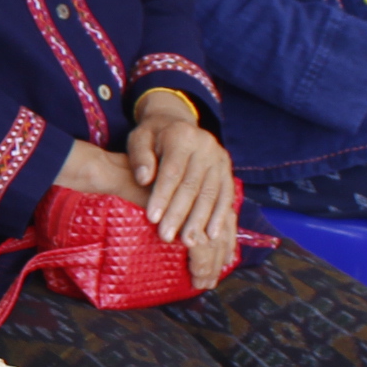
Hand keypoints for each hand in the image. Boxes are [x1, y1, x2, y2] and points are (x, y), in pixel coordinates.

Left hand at [125, 103, 239, 288]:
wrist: (176, 124)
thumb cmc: (152, 136)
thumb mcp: (139, 139)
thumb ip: (139, 157)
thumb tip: (143, 178)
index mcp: (182, 136)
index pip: (172, 171)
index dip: (162, 196)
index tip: (151, 218)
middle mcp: (206, 145)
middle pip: (192, 185)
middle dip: (179, 214)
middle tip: (166, 237)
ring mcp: (220, 157)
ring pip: (211, 193)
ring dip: (200, 220)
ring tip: (188, 242)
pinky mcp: (227, 169)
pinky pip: (226, 195)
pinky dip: (220, 216)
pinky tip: (211, 235)